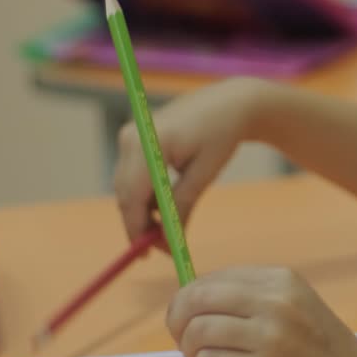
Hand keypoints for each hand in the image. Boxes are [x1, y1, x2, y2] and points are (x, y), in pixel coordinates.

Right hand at [113, 77, 269, 245]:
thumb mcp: (204, 173)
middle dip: (140, 225)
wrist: (231, 102)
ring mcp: (131, 136)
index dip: (138, 229)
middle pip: (125, 194)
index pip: (133, 197)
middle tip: (159, 250)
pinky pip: (135, 176)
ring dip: (144, 212)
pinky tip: (165, 210)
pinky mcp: (137, 139)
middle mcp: (131, 138)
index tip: (148, 254)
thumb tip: (169, 240)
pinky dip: (147, 196)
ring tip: (167, 233)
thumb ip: (182, 205)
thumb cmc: (222, 134)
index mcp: (148, 143)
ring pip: (128, 188)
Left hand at [167, 267, 356, 356]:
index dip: (189, 302)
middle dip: (179, 324)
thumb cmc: (322, 355)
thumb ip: (252, 300)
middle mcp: (276, 301)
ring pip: (197, 332)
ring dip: (192, 354)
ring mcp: (271, 335)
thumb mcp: (296, 308)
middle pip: (196, 299)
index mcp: (282, 279)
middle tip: (188, 345)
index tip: (192, 324)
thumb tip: (190, 301)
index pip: (211, 279)